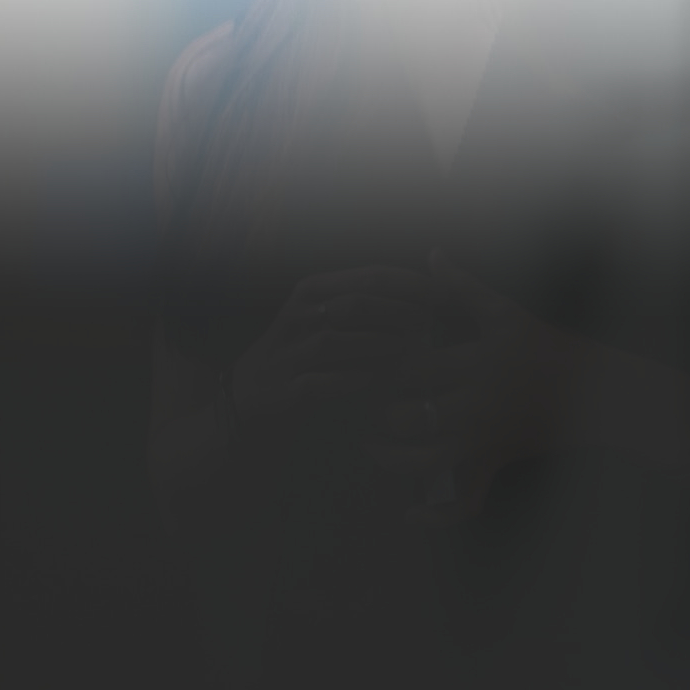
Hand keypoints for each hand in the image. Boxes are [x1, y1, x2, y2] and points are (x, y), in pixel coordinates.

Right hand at [230, 267, 438, 426]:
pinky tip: (381, 385)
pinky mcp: (277, 396)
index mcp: (310, 293)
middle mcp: (293, 319)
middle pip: (354, 305)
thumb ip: (368, 305)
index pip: (368, 276)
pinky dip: (352, 383)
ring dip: (380, 347)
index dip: (411, 284)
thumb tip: (428, 291)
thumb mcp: (327, 324)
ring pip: (334, 342)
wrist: (246, 412)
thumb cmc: (304, 364)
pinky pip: (318, 384)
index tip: (443, 297)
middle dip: (399, 314)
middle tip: (429, 329)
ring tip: (412, 354)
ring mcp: (282, 357)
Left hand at [376, 254, 587, 523]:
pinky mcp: (497, 461)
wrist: (598, 390)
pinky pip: (465, 498)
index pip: (412, 369)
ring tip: (376, 448)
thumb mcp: (507, 314)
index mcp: (478, 362)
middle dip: (380, 416)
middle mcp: (480, 402)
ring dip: (392, 459)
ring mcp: (488, 437)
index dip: (378, 372)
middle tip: (363, 410)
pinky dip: (435, 515)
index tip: (361, 368)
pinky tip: (407, 515)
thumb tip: (430, 256)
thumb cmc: (548, 346)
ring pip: (424, 460)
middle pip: (410, 416)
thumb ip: (463, 288)